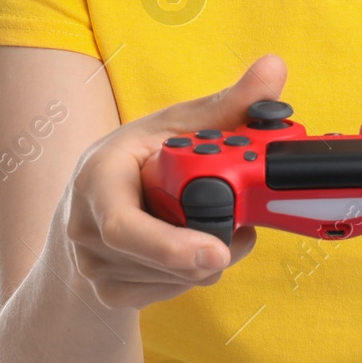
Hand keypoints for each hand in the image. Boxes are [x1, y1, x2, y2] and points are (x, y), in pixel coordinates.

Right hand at [60, 54, 286, 310]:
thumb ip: (228, 103)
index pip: (123, 225)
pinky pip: (171, 293)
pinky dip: (196, 272)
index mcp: (97, 179)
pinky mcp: (111, 295)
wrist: (91, 206)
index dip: (172, 244)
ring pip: (175, 279)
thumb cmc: (138, 159)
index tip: (217, 250)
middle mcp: (86, 229)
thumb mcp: (175, 124)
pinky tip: (194, 244)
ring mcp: (96, 268)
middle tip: (243, 230)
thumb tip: (275, 67)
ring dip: (211, 258)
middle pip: (160, 260)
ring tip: (218, 224)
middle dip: (210, 248)